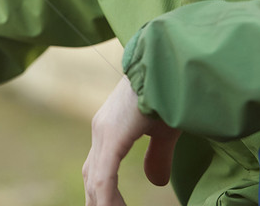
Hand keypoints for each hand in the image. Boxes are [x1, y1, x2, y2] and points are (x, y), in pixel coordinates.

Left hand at [83, 76, 180, 205]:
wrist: (168, 67)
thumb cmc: (169, 94)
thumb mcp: (164, 132)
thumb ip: (157, 156)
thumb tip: (155, 182)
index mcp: (109, 130)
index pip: (98, 168)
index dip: (101, 193)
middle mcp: (100, 131)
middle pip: (91, 176)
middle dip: (97, 201)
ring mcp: (104, 133)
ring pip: (95, 179)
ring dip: (103, 203)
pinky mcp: (112, 136)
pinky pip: (104, 175)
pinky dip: (107, 197)